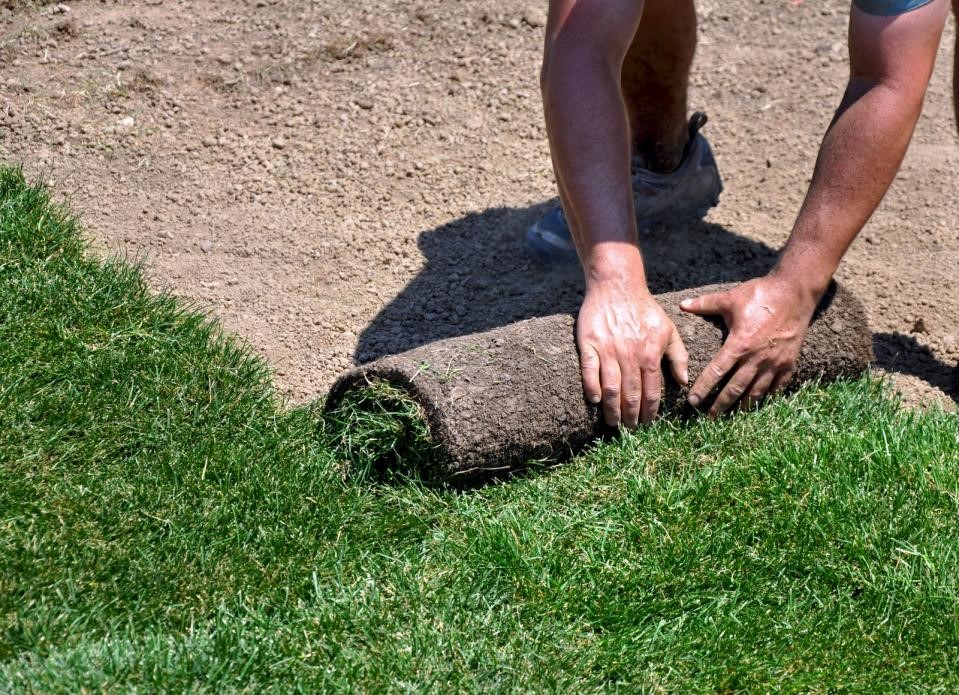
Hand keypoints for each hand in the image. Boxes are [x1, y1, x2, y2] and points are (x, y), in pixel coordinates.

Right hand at [578, 275, 688, 428]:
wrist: (617, 285)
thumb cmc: (644, 308)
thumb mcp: (668, 329)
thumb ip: (679, 356)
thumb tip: (684, 382)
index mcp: (650, 354)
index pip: (651, 391)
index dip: (649, 411)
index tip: (647, 424)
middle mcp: (630, 355)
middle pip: (631, 395)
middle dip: (631, 417)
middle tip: (629, 430)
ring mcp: (608, 350)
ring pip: (611, 388)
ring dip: (612, 410)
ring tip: (613, 423)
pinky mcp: (589, 343)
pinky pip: (589, 371)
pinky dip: (592, 387)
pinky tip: (595, 400)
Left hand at [680, 275, 819, 416]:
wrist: (795, 291)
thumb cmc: (761, 293)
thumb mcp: (730, 298)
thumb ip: (705, 304)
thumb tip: (682, 305)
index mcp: (739, 344)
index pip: (717, 372)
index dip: (704, 388)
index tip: (692, 401)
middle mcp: (757, 357)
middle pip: (735, 388)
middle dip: (720, 405)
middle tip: (708, 418)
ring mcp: (775, 362)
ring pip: (756, 392)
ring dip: (742, 406)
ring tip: (731, 416)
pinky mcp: (789, 362)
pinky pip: (778, 386)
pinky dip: (767, 398)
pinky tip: (758, 405)